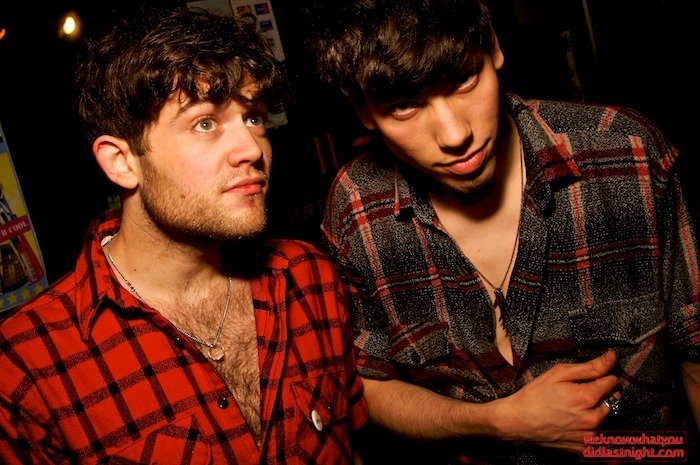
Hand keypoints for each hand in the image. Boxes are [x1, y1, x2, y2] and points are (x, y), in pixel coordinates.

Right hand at [493, 350, 619, 451]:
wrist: (518, 421)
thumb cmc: (535, 394)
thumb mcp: (559, 373)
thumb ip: (589, 366)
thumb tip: (612, 357)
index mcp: (587, 397)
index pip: (613, 382)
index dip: (605, 375)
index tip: (595, 375)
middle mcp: (593, 418)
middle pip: (615, 400)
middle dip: (605, 392)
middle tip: (586, 389)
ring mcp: (589, 435)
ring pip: (610, 416)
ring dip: (601, 408)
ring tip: (580, 405)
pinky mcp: (585, 447)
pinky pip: (600, 433)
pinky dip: (594, 425)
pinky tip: (577, 419)